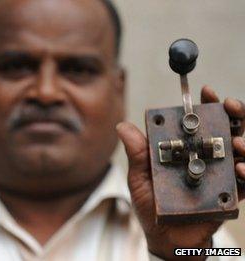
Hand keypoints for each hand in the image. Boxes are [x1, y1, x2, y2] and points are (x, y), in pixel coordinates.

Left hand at [116, 86, 244, 259]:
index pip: (198, 122)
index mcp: (184, 149)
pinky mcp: (228, 195)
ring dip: (241, 141)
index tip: (206, 92)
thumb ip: (137, 153)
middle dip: (232, 115)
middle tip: (230, 107)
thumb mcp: (140, 177)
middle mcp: (205, 157)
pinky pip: (244, 181)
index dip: (205, 105)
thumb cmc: (151, 204)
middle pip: (225, 130)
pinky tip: (240, 168)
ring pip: (239, 151)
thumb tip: (122, 126)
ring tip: (235, 144)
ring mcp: (218, 175)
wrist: (164, 237)